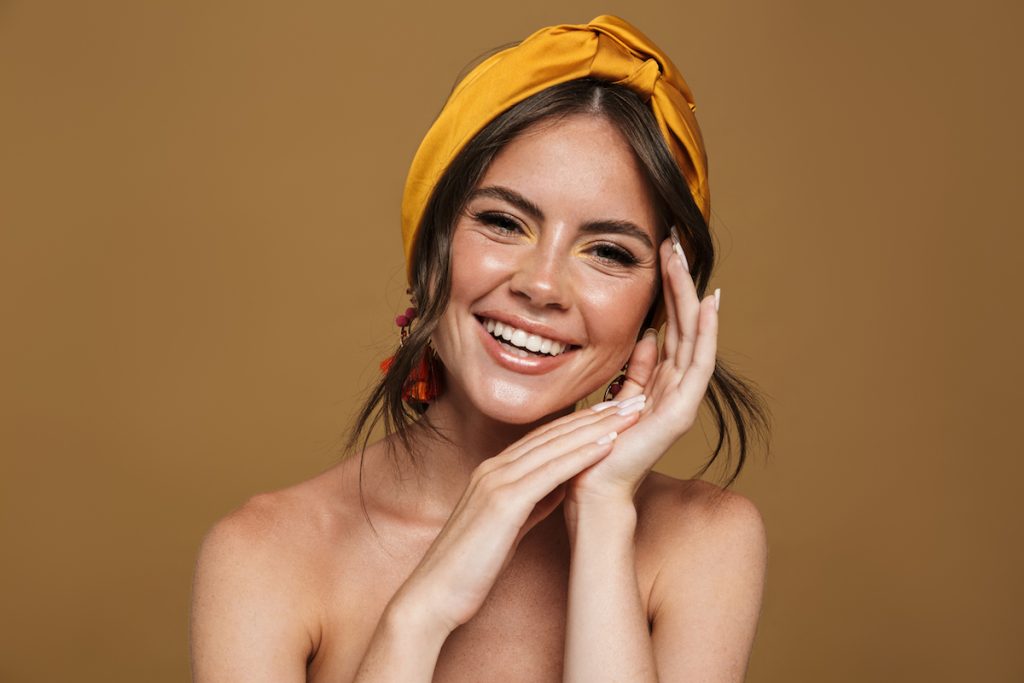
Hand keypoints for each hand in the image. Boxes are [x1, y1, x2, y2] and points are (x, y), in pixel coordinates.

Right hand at [392, 403, 645, 632]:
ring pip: (555, 446)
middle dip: (594, 416)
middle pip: (553, 434)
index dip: (579, 422)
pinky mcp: (503, 502)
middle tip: (630, 400)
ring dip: (595, 427)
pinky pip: (550, 472)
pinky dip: (580, 455)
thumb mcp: (508, 527)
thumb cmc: (470, 568)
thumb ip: (532, 502)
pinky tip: (607, 445)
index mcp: (492, 473)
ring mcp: (495, 482)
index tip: (612, 411)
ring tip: (628, 414)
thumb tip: (562, 487)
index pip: (543, 438)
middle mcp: (492, 469)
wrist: (434, 595)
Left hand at [565, 232, 719, 506]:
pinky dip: (707, 332)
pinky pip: (698, 365)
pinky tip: (708, 303)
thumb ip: (636, 370)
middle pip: (685, 324)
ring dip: (691, 294)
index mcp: (661, 383)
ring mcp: (683, 400)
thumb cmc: (597, 449)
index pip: (671, 326)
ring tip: (684, 258)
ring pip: (695, 335)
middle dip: (680, 281)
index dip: (668, 289)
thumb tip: (648, 336)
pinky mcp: (680, 413)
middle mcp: (677, 388)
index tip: (661, 252)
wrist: (591, 491)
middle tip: (675, 240)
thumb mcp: (617, 397)